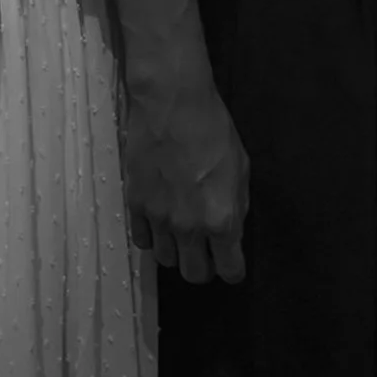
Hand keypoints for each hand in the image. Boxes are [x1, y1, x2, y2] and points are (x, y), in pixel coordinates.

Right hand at [125, 80, 248, 283]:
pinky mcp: (135, 204)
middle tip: (205, 249)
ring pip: (166, 261)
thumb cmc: (213, 127)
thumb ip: (236, 205)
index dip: (232, 268)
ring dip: (176, 251)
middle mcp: (189, 227)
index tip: (230, 260)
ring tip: (180, 231)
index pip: (230, 270)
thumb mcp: (241, 166)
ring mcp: (159, 218)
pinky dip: (152, 235)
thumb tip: (231, 228)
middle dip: (203, 266)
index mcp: (221, 219)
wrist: (172, 101)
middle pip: (194, 275)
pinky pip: (142, 239)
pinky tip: (158, 219)